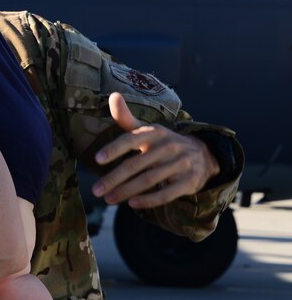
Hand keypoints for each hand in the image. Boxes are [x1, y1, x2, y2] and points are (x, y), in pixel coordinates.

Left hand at [91, 92, 220, 207]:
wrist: (203, 154)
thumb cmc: (163, 143)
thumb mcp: (147, 130)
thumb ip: (126, 118)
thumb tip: (113, 95)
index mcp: (154, 132)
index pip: (131, 139)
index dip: (114, 148)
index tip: (97, 159)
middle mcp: (168, 146)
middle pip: (136, 164)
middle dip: (114, 178)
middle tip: (96, 190)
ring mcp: (181, 163)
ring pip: (149, 180)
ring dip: (126, 191)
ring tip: (108, 199)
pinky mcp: (189, 181)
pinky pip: (167, 193)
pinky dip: (149, 200)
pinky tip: (132, 204)